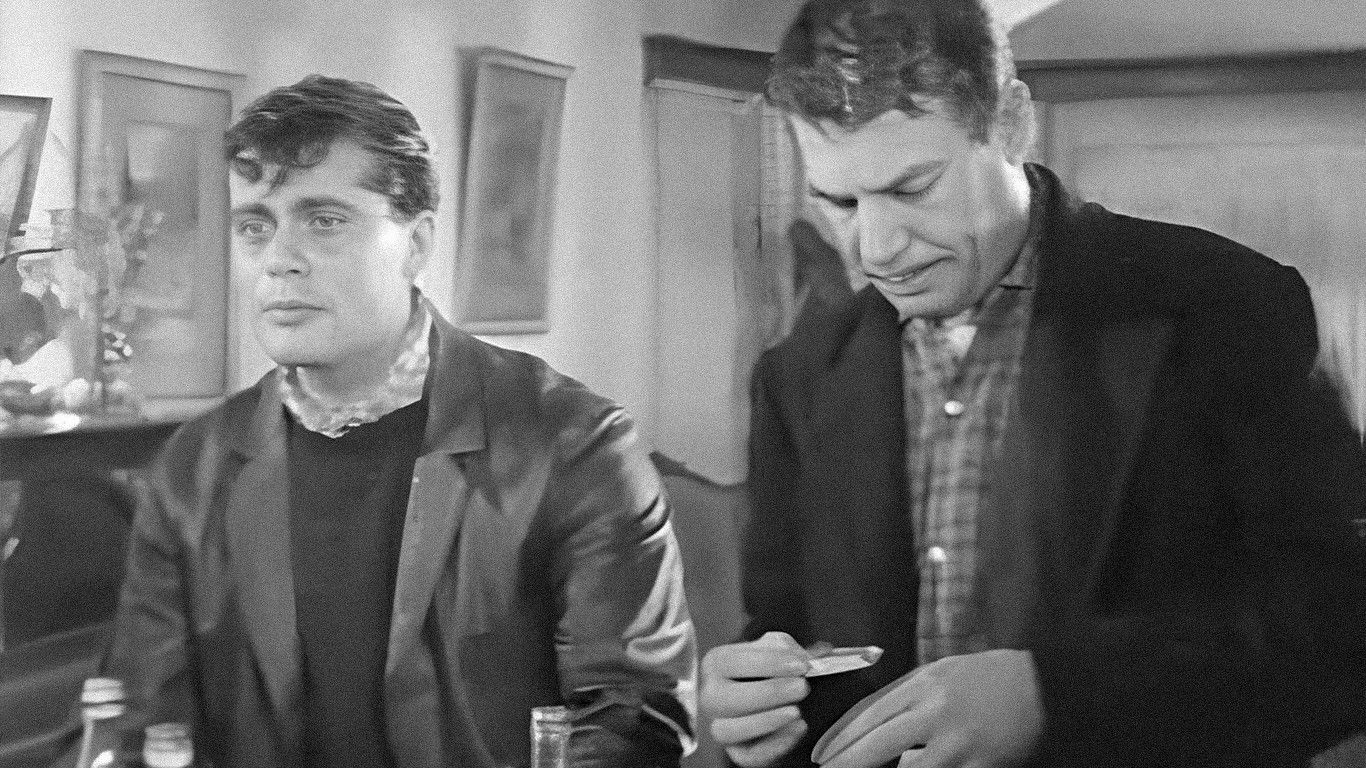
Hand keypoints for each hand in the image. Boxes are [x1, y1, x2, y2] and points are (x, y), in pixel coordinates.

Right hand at [700, 632, 814, 767]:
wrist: (774, 699)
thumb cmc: (770, 670)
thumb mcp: (775, 649)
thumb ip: (783, 647)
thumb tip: (799, 656)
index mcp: (716, 664)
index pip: (731, 661)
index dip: (767, 662)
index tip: (801, 665)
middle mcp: (710, 696)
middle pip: (724, 698)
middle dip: (768, 692)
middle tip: (801, 687)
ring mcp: (720, 726)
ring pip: (728, 730)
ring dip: (765, 721)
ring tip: (796, 712)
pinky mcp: (737, 752)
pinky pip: (749, 755)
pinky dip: (775, 744)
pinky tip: (798, 728)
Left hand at [812, 649, 1042, 767]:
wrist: (1039, 684)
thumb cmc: (983, 676)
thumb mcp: (938, 674)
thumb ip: (905, 699)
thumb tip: (872, 731)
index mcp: (924, 685)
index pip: (870, 716)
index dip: (841, 739)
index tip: (822, 756)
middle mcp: (937, 712)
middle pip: (880, 744)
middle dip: (848, 764)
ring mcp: (960, 743)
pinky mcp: (982, 766)